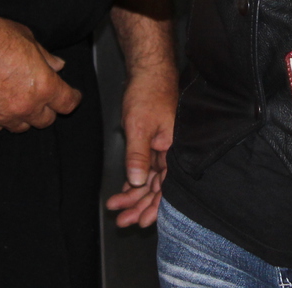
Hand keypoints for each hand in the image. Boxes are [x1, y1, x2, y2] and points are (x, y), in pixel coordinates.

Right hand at [0, 12, 82, 132]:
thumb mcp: (27, 38)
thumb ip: (45, 57)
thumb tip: (57, 65)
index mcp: (42, 86)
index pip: (67, 103)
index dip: (72, 99)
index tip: (72, 96)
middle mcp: (24, 106)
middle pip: (46, 120)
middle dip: (47, 108)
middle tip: (43, 97)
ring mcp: (1, 116)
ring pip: (21, 127)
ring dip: (24, 116)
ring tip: (18, 100)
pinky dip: (0, 119)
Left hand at [105, 65, 175, 227]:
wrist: (149, 70)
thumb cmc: (148, 93)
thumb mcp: (139, 126)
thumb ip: (139, 156)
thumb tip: (138, 183)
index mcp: (175, 150)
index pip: (166, 187)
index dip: (153, 206)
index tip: (139, 221)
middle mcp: (173, 152)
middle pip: (158, 187)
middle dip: (139, 205)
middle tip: (122, 220)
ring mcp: (164, 147)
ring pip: (150, 179)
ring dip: (134, 195)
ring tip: (116, 208)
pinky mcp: (155, 142)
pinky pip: (147, 167)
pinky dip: (135, 179)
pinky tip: (124, 190)